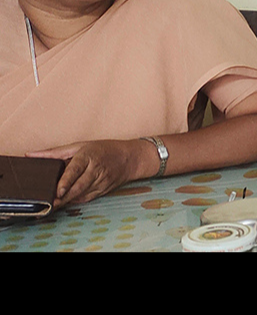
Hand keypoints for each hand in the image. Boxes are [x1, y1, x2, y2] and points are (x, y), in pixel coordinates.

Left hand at [27, 139, 151, 207]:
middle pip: (78, 186)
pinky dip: (76, 201)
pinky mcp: (104, 190)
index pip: (75, 170)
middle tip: (50, 204)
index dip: (66, 181)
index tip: (58, 191)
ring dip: (68, 201)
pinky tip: (67, 202)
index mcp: (88, 156)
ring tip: (54, 206)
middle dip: (64, 197)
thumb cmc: (103, 149)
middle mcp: (96, 169)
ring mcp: (101, 181)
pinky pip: (87, 198)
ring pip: (82, 194)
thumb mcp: (79, 145)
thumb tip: (30, 155)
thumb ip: (54, 152)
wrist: (130, 158)